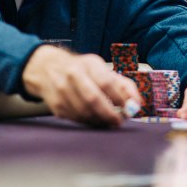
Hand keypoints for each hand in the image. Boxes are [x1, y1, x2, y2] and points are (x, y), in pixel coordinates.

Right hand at [22, 45, 140, 126]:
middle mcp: (73, 75)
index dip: (120, 98)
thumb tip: (138, 103)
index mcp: (89, 64)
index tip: (130, 109)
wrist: (48, 68)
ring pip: (84, 112)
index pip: (106, 82)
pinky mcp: (56, 105)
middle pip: (93, 99)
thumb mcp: (102, 69)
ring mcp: (62, 90)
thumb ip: (123, 85)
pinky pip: (76, 119)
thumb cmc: (83, 70)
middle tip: (119, 122)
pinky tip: (95, 120)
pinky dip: (88, 122)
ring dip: (99, 120)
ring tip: (108, 121)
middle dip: (109, 114)